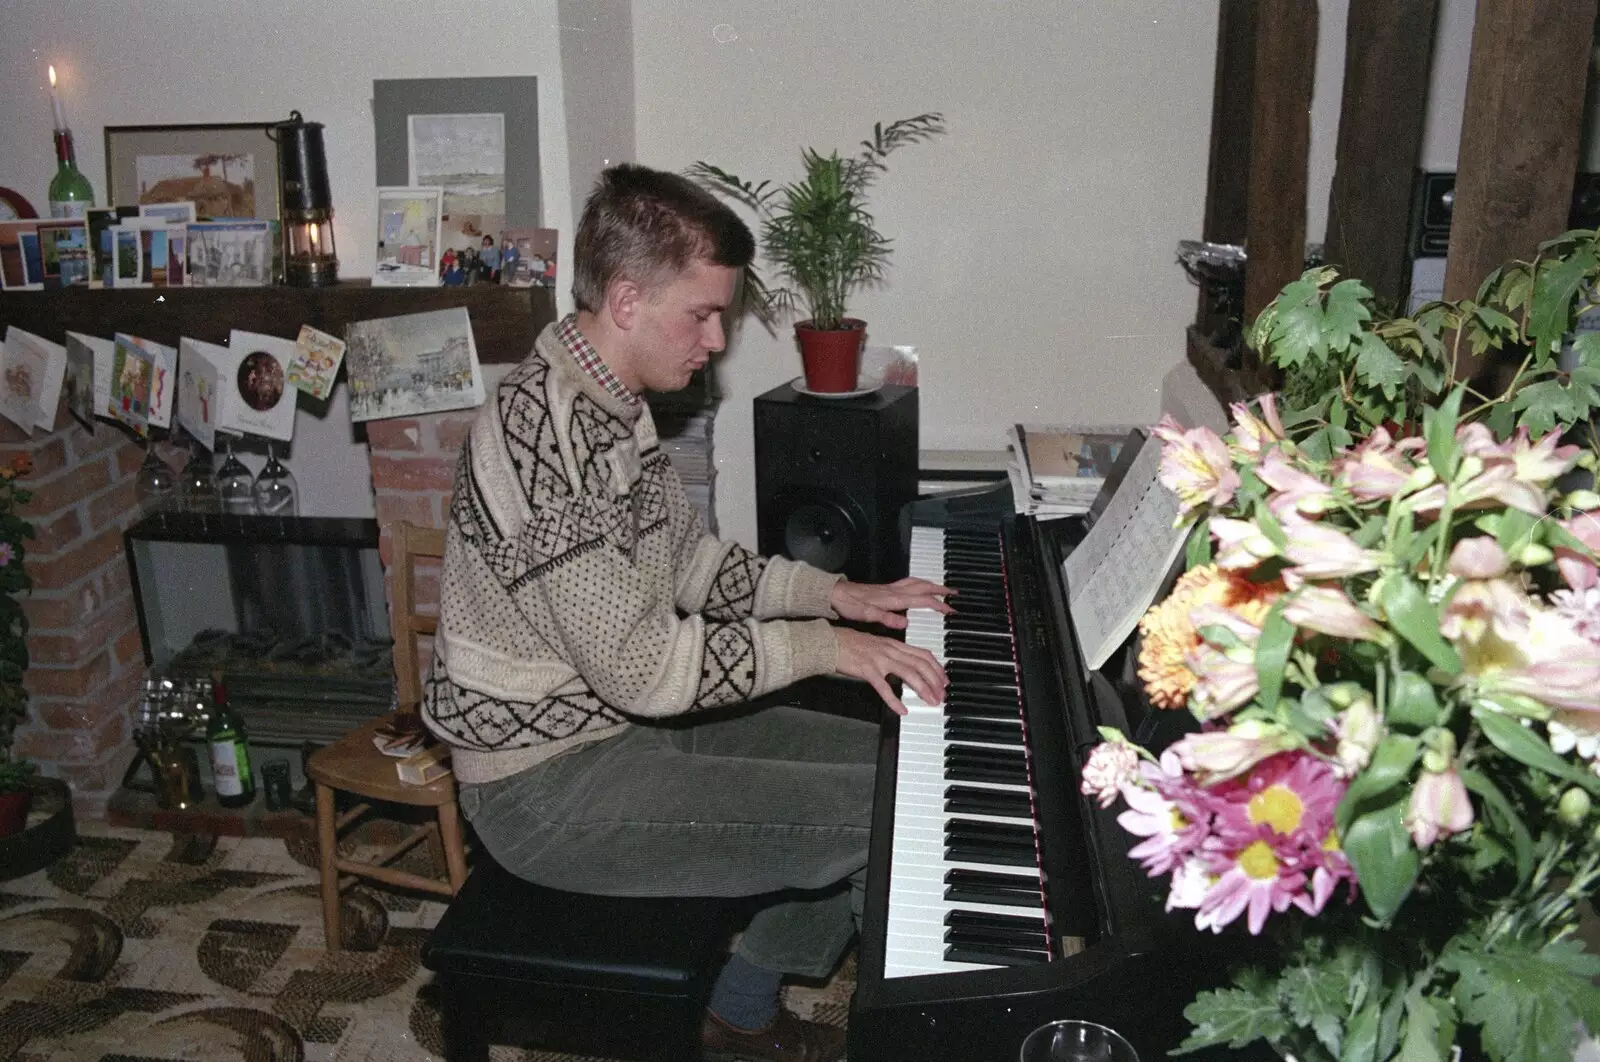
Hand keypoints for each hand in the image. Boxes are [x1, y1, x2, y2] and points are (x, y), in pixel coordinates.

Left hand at [830, 577, 953, 629]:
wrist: (836, 594)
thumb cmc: (850, 605)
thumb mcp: (867, 615)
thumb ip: (887, 618)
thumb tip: (905, 621)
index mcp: (893, 598)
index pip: (922, 599)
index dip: (938, 604)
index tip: (950, 610)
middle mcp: (894, 591)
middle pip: (923, 586)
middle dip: (940, 589)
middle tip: (954, 593)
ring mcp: (890, 588)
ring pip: (916, 582)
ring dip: (931, 584)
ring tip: (942, 588)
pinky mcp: (885, 588)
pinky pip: (908, 583)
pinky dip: (919, 583)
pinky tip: (918, 588)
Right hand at [836, 627, 947, 715]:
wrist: (830, 642)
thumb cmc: (850, 643)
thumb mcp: (876, 644)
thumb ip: (892, 652)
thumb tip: (906, 663)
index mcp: (893, 643)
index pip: (923, 654)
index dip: (937, 668)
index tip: (944, 680)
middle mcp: (890, 650)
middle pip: (920, 664)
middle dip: (935, 681)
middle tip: (942, 694)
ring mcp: (879, 659)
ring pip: (908, 673)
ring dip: (923, 689)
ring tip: (931, 701)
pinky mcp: (867, 670)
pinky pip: (884, 687)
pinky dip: (895, 700)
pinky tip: (902, 709)